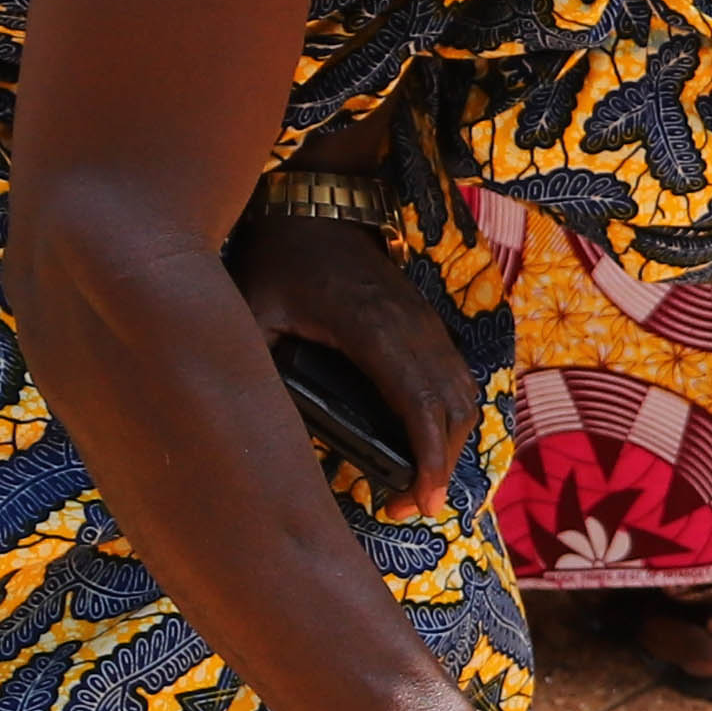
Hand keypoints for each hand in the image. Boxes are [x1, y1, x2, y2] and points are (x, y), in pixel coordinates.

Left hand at [228, 205, 480, 512]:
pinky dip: (449, 420)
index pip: (419, 405)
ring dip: (449, 446)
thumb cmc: (278, 256)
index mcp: (373, 328)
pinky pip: (455, 379)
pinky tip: (424, 446)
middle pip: (453, 410)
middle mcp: (412, 327)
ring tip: (416, 488)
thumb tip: (254, 423)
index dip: (426, 459)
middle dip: (440, 468)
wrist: (317, 201)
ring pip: (462, 396)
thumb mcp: (249, 307)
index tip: (417, 501)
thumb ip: (254, 359)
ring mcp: (425, 323)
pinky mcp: (425, 322)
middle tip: (408, 510)